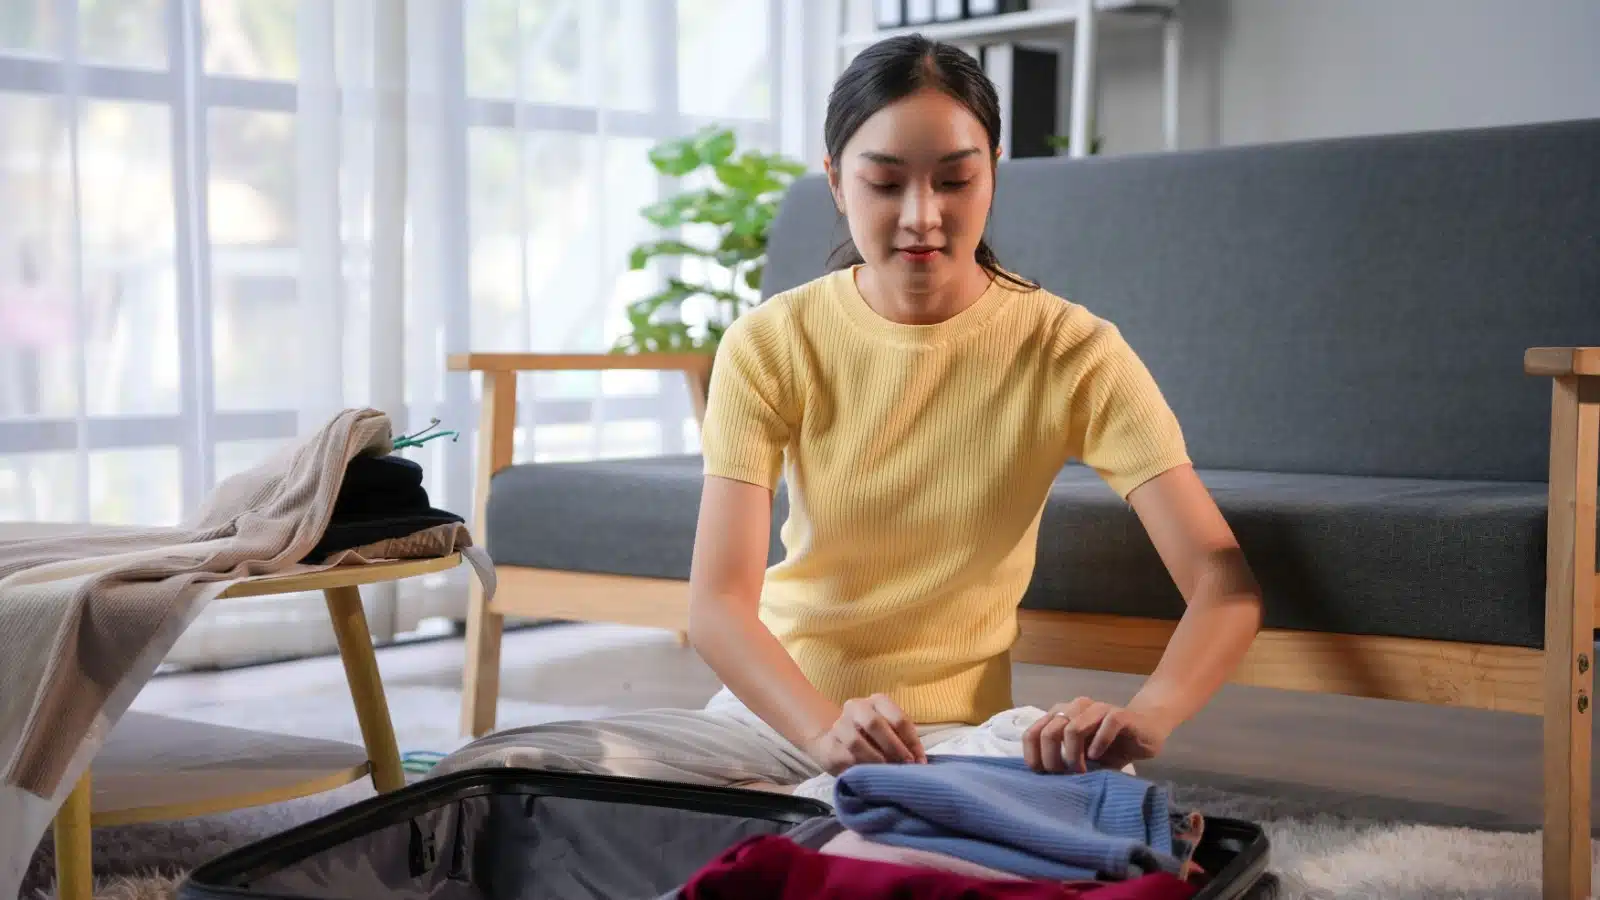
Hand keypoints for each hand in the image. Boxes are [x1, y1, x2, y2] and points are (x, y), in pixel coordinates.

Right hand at [803, 694, 926, 775]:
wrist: (835, 742)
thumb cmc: (872, 738)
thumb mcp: (889, 732)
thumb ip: (904, 742)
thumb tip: (920, 762)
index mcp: (876, 701)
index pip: (898, 718)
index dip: (912, 742)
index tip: (919, 761)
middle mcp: (855, 707)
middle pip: (874, 724)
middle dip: (893, 747)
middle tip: (904, 766)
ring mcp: (839, 725)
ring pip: (856, 742)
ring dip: (875, 760)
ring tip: (886, 773)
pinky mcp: (828, 746)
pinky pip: (844, 759)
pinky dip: (859, 769)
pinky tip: (868, 776)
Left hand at [1022, 697, 1172, 773]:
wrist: (1146, 730)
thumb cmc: (1111, 746)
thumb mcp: (1083, 756)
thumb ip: (1063, 760)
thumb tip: (1042, 780)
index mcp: (1060, 715)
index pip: (1033, 733)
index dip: (1033, 756)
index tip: (1042, 775)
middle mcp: (1074, 707)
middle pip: (1049, 732)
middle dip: (1052, 759)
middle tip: (1064, 775)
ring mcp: (1097, 708)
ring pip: (1072, 728)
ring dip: (1073, 755)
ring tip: (1081, 771)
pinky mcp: (1120, 714)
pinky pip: (1105, 725)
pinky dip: (1098, 744)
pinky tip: (1099, 757)